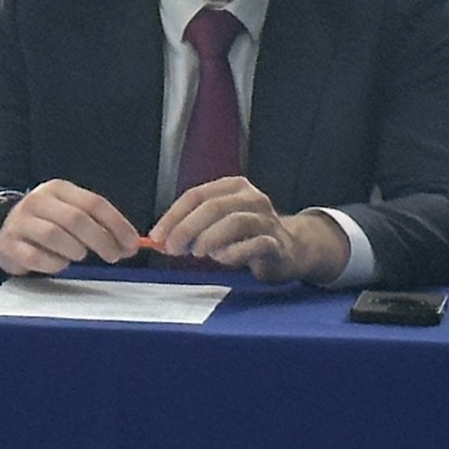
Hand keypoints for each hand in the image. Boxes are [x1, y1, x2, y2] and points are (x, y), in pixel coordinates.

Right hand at [0, 180, 140, 274]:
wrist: (3, 228)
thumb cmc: (48, 223)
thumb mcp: (72, 214)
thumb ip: (100, 225)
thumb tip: (131, 245)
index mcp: (58, 189)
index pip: (94, 203)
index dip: (117, 225)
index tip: (132, 244)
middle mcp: (37, 201)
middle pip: (76, 219)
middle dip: (101, 240)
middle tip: (114, 256)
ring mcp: (20, 223)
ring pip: (55, 236)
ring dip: (75, 251)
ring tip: (79, 255)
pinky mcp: (9, 245)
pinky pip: (36, 257)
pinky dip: (54, 264)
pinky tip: (58, 263)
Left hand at [148, 177, 347, 284]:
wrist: (291, 248)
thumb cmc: (246, 236)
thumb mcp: (217, 223)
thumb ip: (191, 227)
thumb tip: (160, 240)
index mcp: (233, 187)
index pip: (196, 195)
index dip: (173, 216)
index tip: (157, 236)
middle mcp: (251, 198)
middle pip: (214, 207)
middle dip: (187, 228)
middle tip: (173, 249)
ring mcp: (267, 219)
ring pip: (235, 222)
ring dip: (210, 239)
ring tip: (198, 253)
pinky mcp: (277, 243)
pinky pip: (255, 245)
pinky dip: (234, 254)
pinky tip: (224, 260)